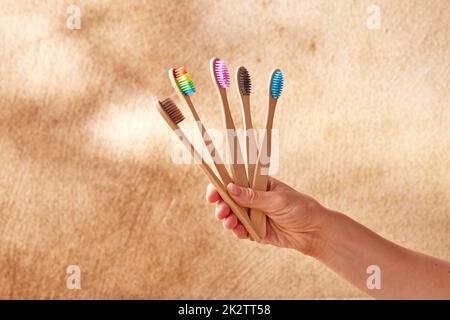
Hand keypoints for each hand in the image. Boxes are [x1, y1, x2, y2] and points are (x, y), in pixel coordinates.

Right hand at [206, 177, 328, 255]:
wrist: (313, 232)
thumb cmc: (299, 208)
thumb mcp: (276, 200)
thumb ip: (253, 196)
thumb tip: (230, 188)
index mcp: (257, 184)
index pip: (234, 180)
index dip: (220, 185)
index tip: (212, 193)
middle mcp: (252, 198)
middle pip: (228, 199)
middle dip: (221, 205)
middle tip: (221, 211)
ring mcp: (252, 214)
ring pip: (231, 215)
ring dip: (226, 218)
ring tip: (230, 222)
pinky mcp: (254, 230)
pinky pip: (239, 230)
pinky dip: (236, 230)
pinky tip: (238, 230)